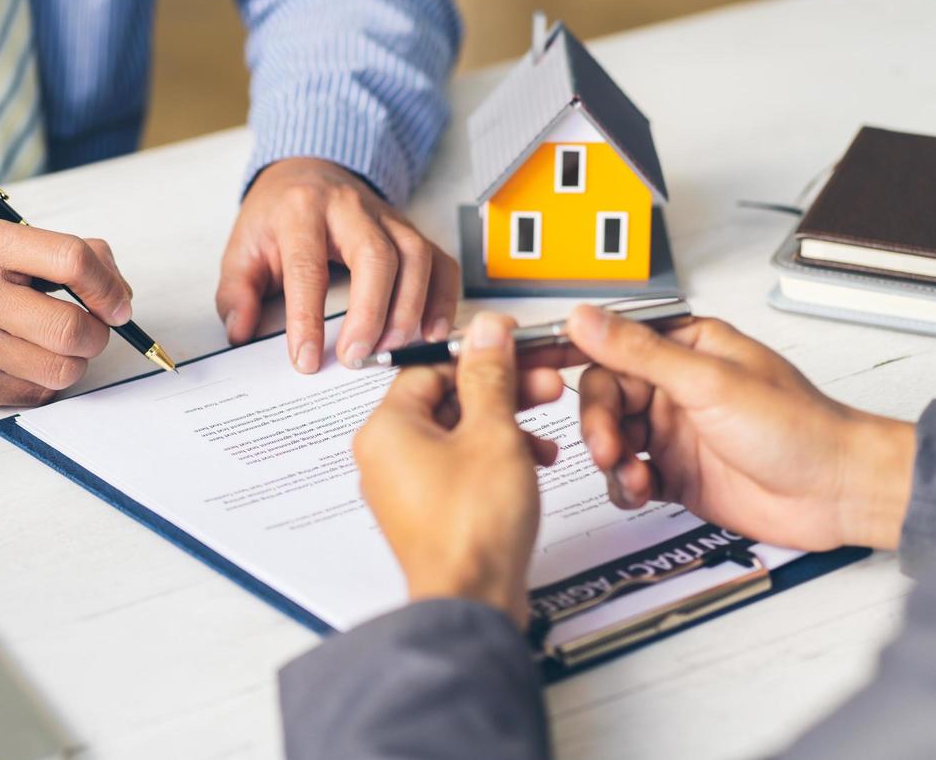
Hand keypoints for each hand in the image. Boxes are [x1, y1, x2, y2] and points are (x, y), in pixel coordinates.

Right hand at [0, 219, 132, 406]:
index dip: (109, 286)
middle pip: (72, 327)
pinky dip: (42, 383)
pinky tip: (25, 362)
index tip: (117, 302)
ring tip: (56, 346)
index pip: (72, 260)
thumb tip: (116, 287)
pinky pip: (32, 396)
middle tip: (91, 329)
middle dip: (97, 333)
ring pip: (60, 370)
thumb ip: (55, 252)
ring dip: (73, 362)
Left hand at [216, 158, 458, 372]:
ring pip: (415, 256)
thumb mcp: (242, 249)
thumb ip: (236, 293)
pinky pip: (440, 261)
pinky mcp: (412, 230)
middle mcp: (350, 209)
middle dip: (370, 312)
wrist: (308, 172)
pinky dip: (443, 298)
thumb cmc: (276, 217)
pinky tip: (432, 331)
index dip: (307, 317)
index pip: (307, 266)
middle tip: (356, 356)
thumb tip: (241, 332)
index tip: (305, 359)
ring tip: (392, 348)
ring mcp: (388, 217)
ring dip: (410, 308)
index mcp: (300, 211)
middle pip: (375, 256)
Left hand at [353, 314, 563, 628]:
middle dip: (502, 390)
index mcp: (387, 429)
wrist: (473, 601)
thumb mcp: (493, 433)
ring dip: (506, 425)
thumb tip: (486, 333)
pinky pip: (461, 468)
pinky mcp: (429, 512)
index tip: (515, 349)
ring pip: (459, 435)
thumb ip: (490, 376)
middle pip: (447, 401)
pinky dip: (496, 458)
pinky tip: (534, 462)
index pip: (431, 367)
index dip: (480, 354)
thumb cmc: (472, 528)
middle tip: (544, 383)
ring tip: (548, 428)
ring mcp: (405, 487)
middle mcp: (386, 456)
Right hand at [562, 304, 915, 551]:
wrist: (838, 493)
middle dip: (598, 423)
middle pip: (602, 395)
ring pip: (611, 437)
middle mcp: (676, 386)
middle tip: (607, 446)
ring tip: (632, 474)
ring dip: (612, 458)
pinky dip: (626, 485)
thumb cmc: (799, 428)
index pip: (611, 343)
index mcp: (685, 348)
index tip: (534, 367)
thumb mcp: (708, 383)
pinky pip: (629, 475)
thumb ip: (639, 352)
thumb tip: (586, 317)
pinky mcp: (678, 473)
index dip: (571, 354)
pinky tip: (642, 490)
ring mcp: (675, 431)